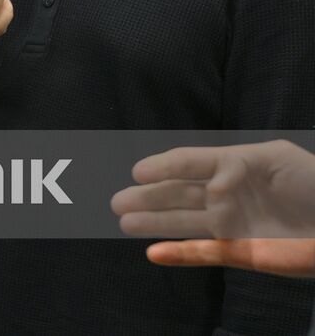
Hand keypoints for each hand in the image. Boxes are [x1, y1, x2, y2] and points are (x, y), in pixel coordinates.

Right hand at [111, 140, 314, 278]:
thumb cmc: (312, 184)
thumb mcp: (277, 157)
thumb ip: (238, 163)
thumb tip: (211, 184)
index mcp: (233, 166)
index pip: (189, 162)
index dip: (163, 166)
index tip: (137, 172)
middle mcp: (226, 195)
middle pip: (178, 194)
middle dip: (147, 197)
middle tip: (117, 201)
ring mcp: (232, 224)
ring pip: (182, 222)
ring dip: (153, 223)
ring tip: (123, 222)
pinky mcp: (241, 252)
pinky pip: (203, 253)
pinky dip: (178, 254)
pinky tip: (154, 253)